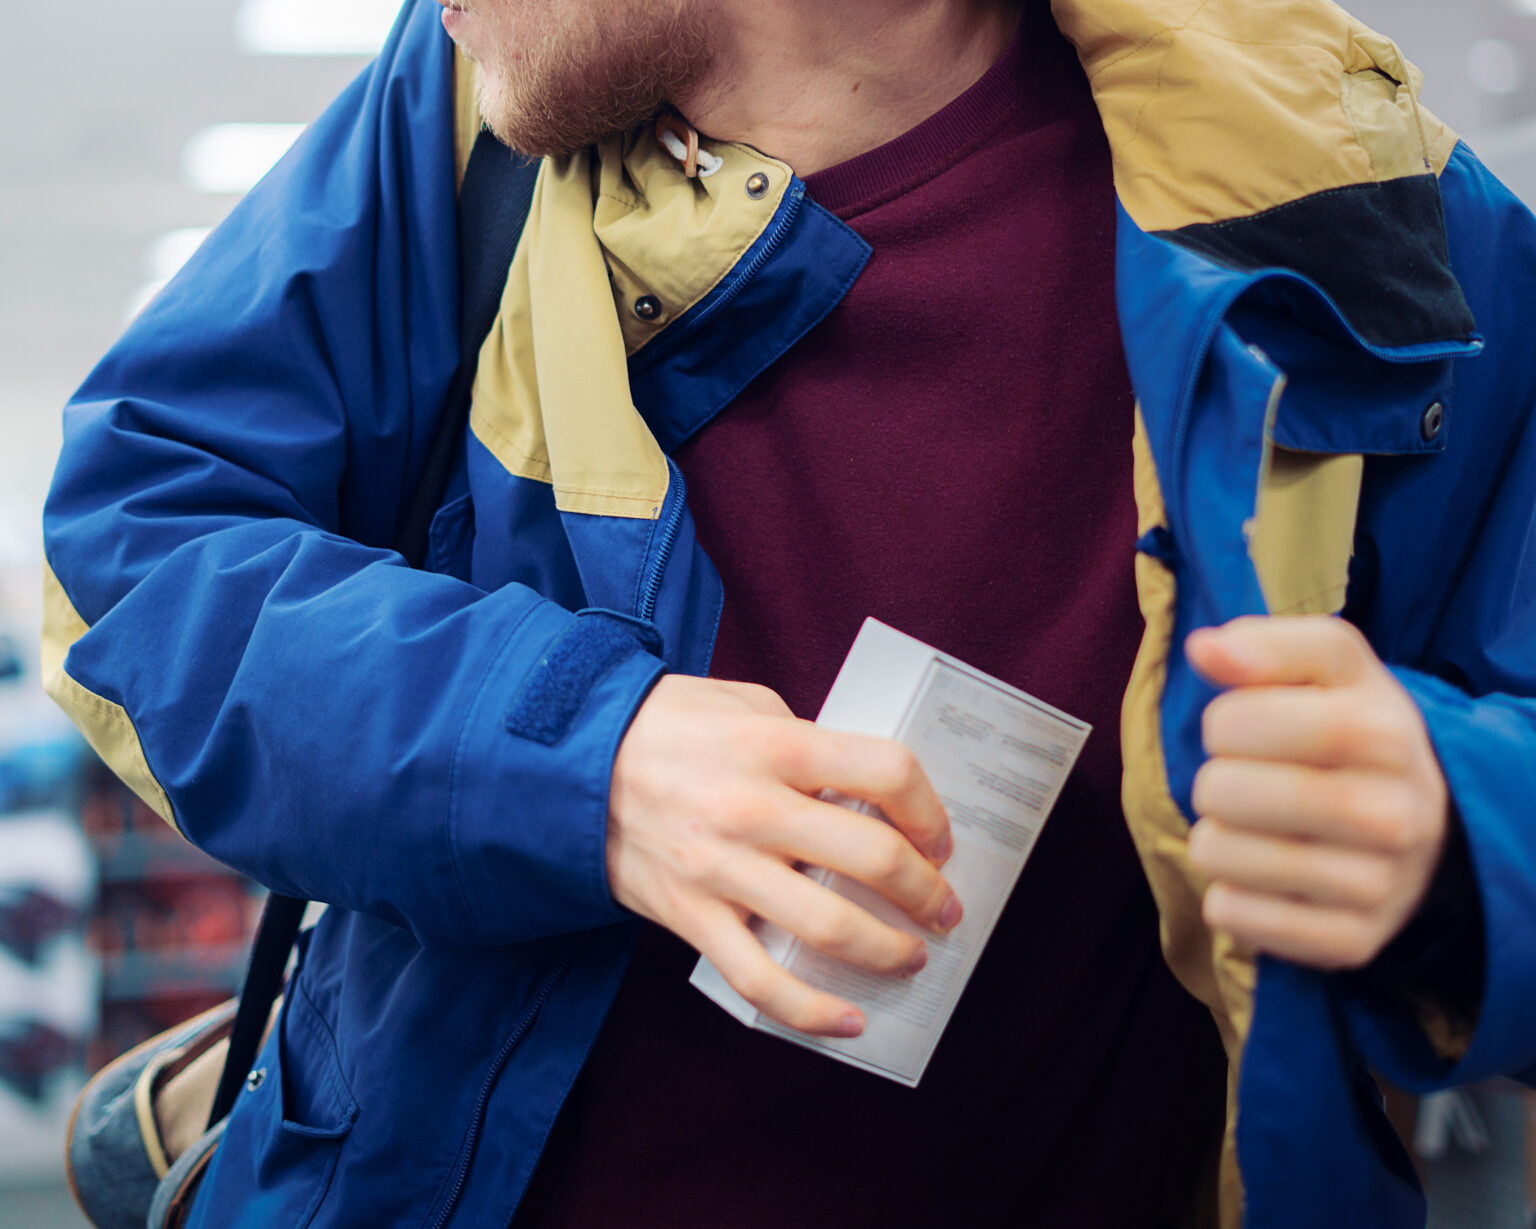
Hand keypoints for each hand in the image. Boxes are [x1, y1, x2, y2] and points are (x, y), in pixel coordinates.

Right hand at [607, 675, 961, 1037]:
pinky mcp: (690, 915)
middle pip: (873, 858)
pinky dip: (811, 1012)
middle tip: (943, 908)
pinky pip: (759, 981)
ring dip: (888, 950)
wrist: (567, 764)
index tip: (940, 837)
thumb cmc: (664, 725)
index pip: (886, 771)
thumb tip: (861, 792)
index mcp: (775, 746)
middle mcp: (753, 808)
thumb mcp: (743, 706)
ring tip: (909, 955)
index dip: (928, 809)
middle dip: (927, 893)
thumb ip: (805, 739)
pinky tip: (848, 1020)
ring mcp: (720, 868)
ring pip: (828, 929)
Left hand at [1185, 615, 1448, 969]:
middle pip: (1221, 792)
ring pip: (1217, 855)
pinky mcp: (1350, 942)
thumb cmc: (1355, 730)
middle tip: (1247, 782)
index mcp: (1383, 731)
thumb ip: (1265, 646)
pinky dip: (1227, 894)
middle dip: (1213, 781)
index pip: (1236, 722)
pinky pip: (1232, 915)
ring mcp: (1376, 886)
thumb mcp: (1329, 669)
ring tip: (1256, 829)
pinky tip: (1264, 878)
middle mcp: (1392, 814)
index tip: (1247, 727)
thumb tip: (1205, 647)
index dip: (1222, 722)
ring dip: (1214, 838)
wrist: (1429, 821)